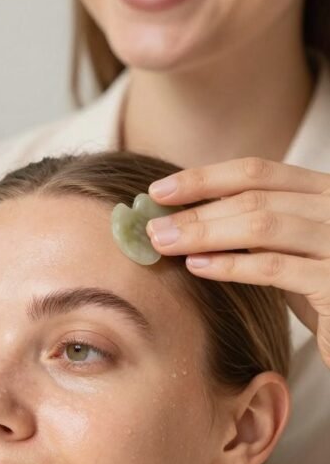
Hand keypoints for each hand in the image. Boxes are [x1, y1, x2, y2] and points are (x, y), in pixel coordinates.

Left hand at [146, 158, 329, 368]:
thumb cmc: (323, 291)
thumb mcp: (292, 249)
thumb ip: (258, 228)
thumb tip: (186, 214)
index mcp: (325, 191)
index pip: (259, 171)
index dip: (205, 178)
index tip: (159, 190)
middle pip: (254, 197)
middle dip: (196, 209)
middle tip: (150, 224)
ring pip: (262, 226)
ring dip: (205, 233)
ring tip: (163, 243)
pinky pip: (275, 268)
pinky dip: (231, 265)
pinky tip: (197, 268)